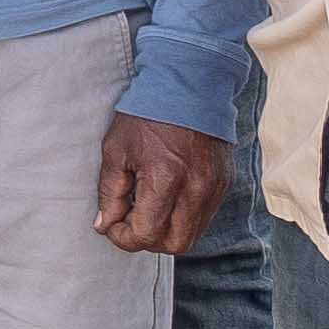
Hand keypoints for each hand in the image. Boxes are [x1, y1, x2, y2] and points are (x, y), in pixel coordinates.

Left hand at [95, 112, 228, 259]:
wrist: (190, 84)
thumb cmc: (147, 113)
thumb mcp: (116, 149)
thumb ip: (110, 192)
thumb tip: (104, 224)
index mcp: (165, 179)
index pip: (146, 234)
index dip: (123, 237)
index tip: (112, 225)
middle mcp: (195, 188)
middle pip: (174, 244)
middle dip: (148, 240)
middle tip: (130, 222)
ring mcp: (214, 187)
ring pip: (193, 233)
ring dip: (167, 231)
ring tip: (148, 207)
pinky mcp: (224, 182)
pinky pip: (204, 216)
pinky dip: (183, 217)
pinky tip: (167, 197)